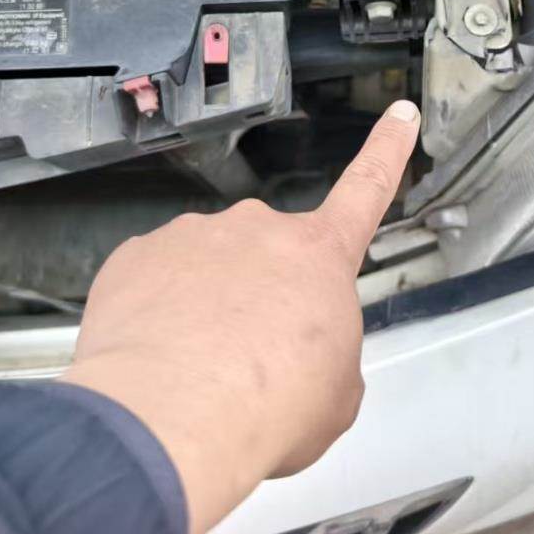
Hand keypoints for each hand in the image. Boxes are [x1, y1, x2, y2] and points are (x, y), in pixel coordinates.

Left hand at [61, 99, 420, 533]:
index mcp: (319, 255)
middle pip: (271, 257)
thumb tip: (299, 356)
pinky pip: (155, 283)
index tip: (399, 113)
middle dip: (264, 298)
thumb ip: (328, 354)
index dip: (387, 150)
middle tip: (253, 361)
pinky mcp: (135, 257)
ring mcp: (192, 236)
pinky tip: (159, 360)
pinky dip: (157, 317)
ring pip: (208, 270)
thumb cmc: (268, 406)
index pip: (367, 189)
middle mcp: (257, 229)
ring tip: (201, 371)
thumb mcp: (336, 394)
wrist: (170, 420)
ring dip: (207, 309)